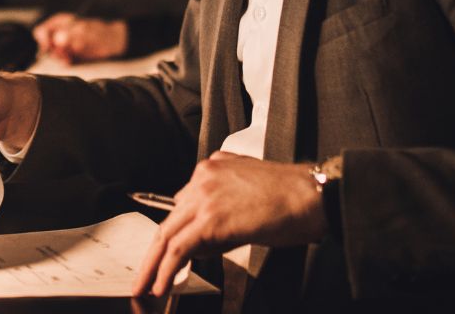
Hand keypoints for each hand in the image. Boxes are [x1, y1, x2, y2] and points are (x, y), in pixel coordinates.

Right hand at [32, 13, 127, 63]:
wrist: (113, 41)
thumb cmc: (99, 31)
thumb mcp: (85, 31)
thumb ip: (71, 35)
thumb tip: (57, 39)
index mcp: (59, 22)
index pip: (41, 31)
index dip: (42, 40)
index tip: (49, 48)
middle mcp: (59, 32)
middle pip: (45, 44)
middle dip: (52, 51)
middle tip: (63, 54)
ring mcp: (64, 44)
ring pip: (52, 54)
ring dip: (59, 58)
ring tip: (69, 58)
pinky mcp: (69, 55)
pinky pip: (61, 61)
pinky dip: (64, 62)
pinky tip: (71, 61)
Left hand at [133, 151, 328, 297]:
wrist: (312, 195)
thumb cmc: (292, 196)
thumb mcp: (249, 188)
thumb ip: (223, 202)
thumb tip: (205, 237)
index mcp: (211, 168)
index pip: (182, 206)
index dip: (174, 235)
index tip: (166, 256)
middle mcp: (202, 178)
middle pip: (168, 221)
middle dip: (152, 253)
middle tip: (142, 275)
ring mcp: (204, 198)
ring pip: (167, 236)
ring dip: (153, 266)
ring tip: (146, 286)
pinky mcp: (211, 220)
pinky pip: (179, 249)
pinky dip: (167, 270)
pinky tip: (164, 285)